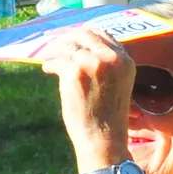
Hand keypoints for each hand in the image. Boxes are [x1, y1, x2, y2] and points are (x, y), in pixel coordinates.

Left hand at [41, 27, 135, 170]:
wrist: (103, 139)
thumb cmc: (108, 118)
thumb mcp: (116, 85)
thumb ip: (105, 65)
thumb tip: (81, 49)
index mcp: (125, 61)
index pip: (103, 35)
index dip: (84, 34)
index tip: (71, 37)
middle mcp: (112, 58)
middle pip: (85, 34)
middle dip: (67, 37)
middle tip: (53, 43)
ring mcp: (93, 62)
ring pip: (69, 46)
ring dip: (55, 51)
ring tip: (48, 58)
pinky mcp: (75, 71)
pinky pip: (57, 61)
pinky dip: (50, 65)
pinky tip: (47, 70)